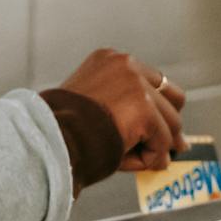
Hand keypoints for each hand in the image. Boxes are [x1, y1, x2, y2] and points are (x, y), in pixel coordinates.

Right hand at [56, 48, 187, 171]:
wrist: (49, 138)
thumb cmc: (61, 129)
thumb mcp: (91, 107)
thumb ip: (123, 111)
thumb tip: (161, 134)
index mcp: (109, 60)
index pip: (151, 82)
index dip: (158, 108)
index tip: (158, 130)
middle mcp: (126, 65)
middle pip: (172, 97)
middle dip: (170, 126)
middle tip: (170, 148)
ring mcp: (137, 85)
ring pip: (170, 124)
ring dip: (155, 147)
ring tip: (131, 159)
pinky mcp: (144, 109)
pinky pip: (162, 142)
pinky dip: (150, 158)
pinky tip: (126, 161)